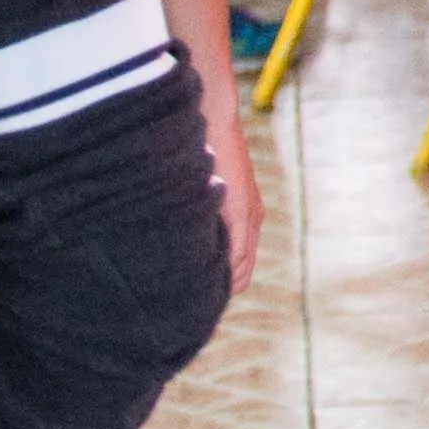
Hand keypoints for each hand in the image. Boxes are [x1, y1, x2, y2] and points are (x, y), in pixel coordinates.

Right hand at [208, 99, 259, 293]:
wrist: (214, 121)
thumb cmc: (202, 152)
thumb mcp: (203, 191)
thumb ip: (197, 216)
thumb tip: (176, 238)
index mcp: (245, 216)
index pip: (238, 267)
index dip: (219, 285)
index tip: (196, 301)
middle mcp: (252, 220)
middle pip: (241, 275)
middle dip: (218, 291)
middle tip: (190, 307)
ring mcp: (249, 216)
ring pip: (239, 268)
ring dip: (217, 283)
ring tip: (191, 300)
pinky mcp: (241, 210)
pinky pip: (236, 252)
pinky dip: (221, 270)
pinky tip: (202, 282)